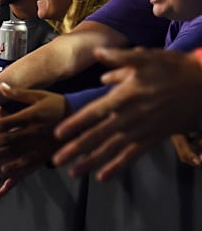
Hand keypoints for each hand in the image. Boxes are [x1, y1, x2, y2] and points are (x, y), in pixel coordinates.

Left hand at [0, 84, 67, 197]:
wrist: (82, 116)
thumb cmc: (57, 103)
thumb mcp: (39, 95)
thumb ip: (18, 93)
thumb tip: (0, 86)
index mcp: (31, 116)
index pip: (6, 123)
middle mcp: (34, 131)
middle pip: (7, 140)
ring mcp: (41, 144)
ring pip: (15, 153)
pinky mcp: (46, 153)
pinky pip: (29, 163)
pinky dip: (15, 168)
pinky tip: (3, 171)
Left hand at [53, 47, 201, 180]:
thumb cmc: (172, 68)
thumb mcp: (146, 57)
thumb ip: (120, 58)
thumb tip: (97, 53)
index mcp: (125, 97)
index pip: (94, 113)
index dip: (75, 124)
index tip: (58, 134)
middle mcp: (131, 117)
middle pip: (98, 136)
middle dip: (76, 148)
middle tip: (56, 159)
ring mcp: (142, 130)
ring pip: (112, 149)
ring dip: (91, 162)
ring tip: (73, 173)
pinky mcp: (154, 138)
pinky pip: (133, 155)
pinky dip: (118, 166)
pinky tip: (103, 177)